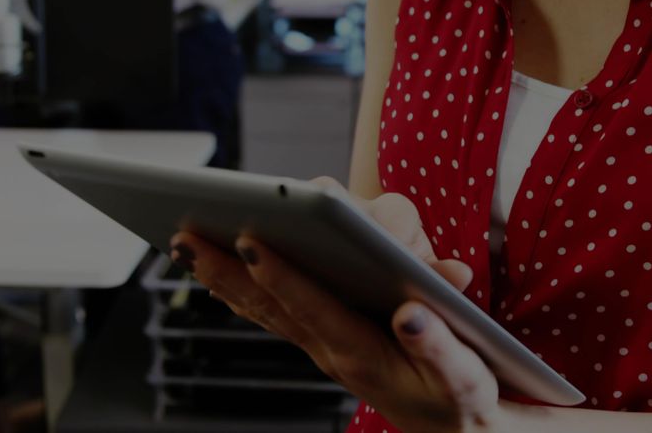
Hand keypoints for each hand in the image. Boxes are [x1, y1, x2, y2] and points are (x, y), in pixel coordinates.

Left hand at [169, 178, 501, 431]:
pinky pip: (273, 314)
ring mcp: (324, 347)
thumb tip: (411, 312)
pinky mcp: (324, 340)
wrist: (457, 430)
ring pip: (263, 311)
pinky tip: (217, 270)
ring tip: (183, 245)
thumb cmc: (465, 397)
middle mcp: (333, 353)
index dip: (283, 277)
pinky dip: (241, 291)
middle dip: (226, 272)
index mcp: (366, 357)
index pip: (315, 311)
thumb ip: (441, 347)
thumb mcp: (468, 379)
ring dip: (221, 279)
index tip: (251, 242)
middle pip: (270, 308)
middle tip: (185, 238)